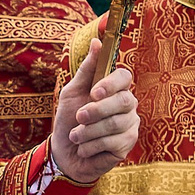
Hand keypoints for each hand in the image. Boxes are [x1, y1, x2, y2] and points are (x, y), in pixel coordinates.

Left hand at [50, 40, 137, 185]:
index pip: (124, 77)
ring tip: (76, 135)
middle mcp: (127, 105)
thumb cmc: (68, 119)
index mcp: (115, 88)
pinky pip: (114, 142)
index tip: (94, 92)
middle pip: (124, 101)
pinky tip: (84, 148)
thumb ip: (86, 69)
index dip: (111, 83)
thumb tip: (97, 41)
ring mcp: (130, 125)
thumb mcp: (72, 92)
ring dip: (88, 131)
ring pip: (116, 124)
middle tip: (79, 117)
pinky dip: (92, 145)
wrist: (64, 152)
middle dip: (97, 111)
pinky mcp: (128, 145)